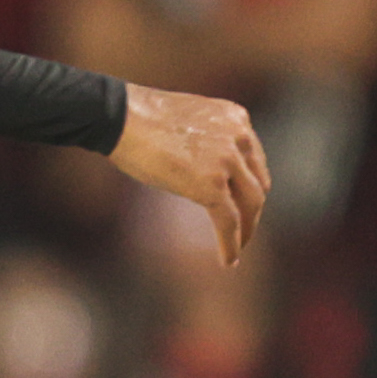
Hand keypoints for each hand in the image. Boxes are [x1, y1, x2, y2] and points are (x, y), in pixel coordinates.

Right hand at [109, 83, 269, 263]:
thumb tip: (199, 164)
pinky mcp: (212, 185)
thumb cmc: (137, 118)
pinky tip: (228, 260)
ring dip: (246, 230)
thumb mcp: (186, 120)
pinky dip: (231, 244)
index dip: (249, 185)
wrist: (119, 117)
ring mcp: (228, 160)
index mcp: (236, 118)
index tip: (240, 202)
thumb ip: (205, 138)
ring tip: (238, 247)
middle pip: (257, 184)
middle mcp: (240, 137)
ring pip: (250, 205)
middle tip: (244, 229)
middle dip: (251, 210)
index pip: (253, 160)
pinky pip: (230, 221)